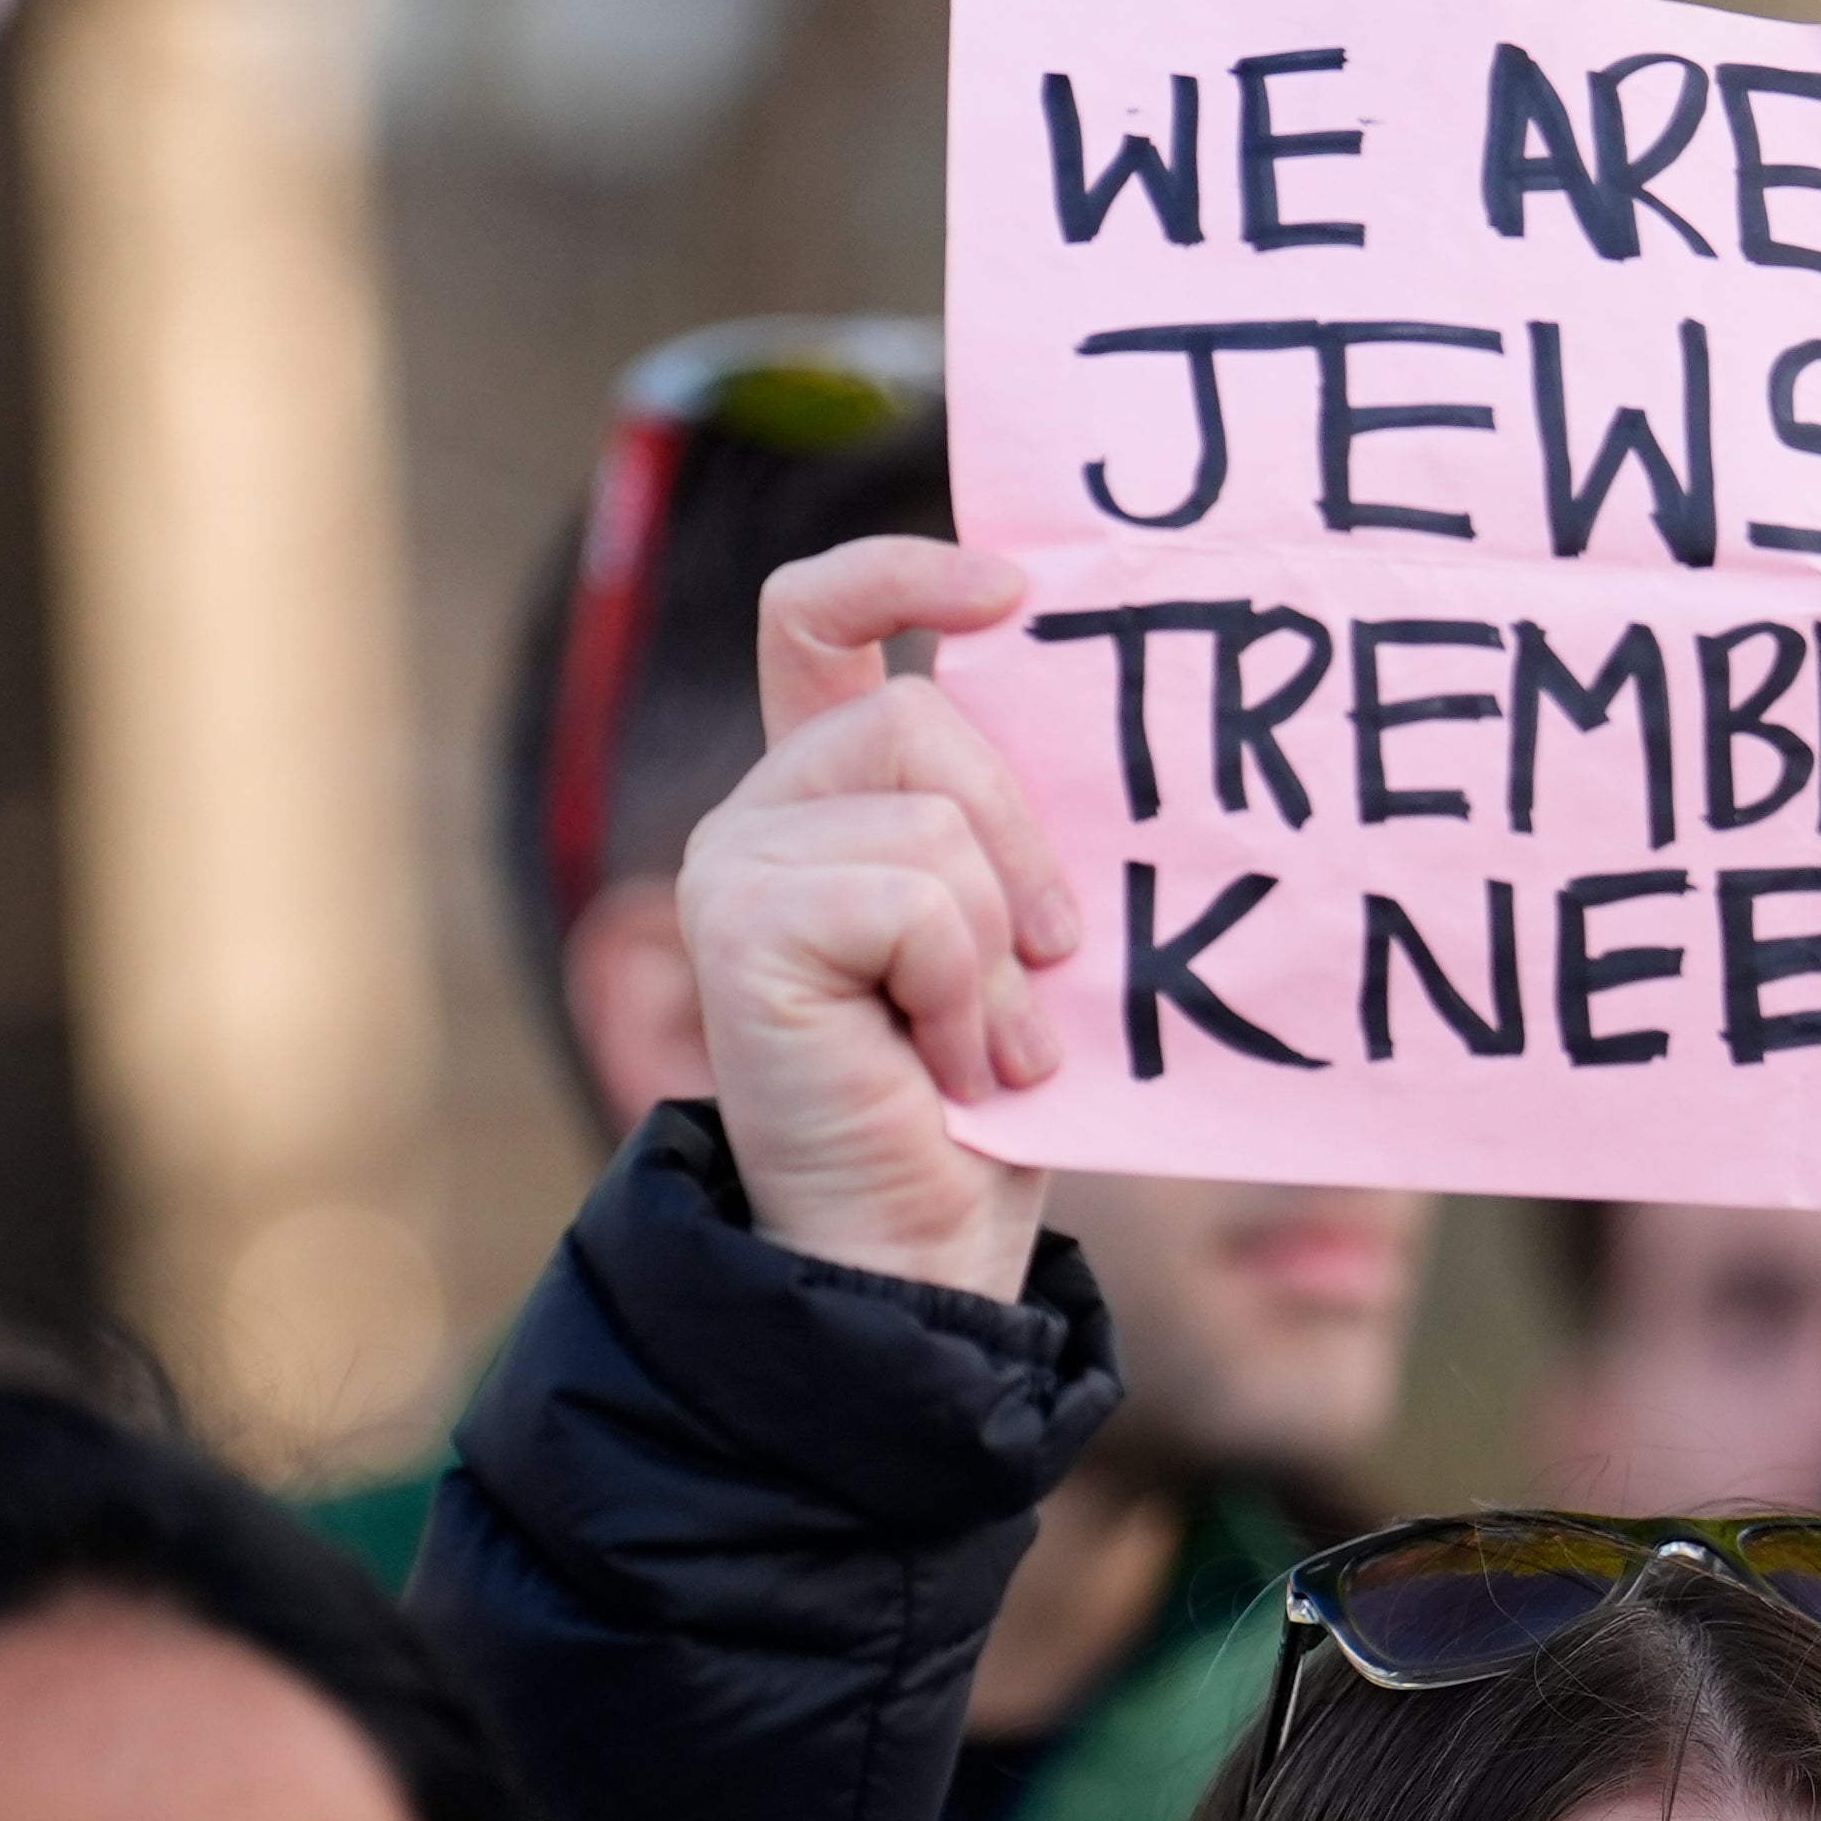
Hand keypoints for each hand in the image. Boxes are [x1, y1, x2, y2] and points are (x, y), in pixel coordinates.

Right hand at [675, 537, 1085, 1302]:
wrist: (920, 1248)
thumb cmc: (987, 1103)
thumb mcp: (1020, 929)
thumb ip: (1015, 821)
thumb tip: (1085, 695)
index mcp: (826, 798)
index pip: (819, 620)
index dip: (904, 572)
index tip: (1013, 595)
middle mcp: (763, 815)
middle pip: (919, 718)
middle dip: (1022, 843)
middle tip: (1044, 966)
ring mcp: (735, 866)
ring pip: (930, 816)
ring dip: (996, 948)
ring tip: (985, 1043)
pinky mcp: (738, 926)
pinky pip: (913, 898)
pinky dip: (962, 990)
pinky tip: (943, 1062)